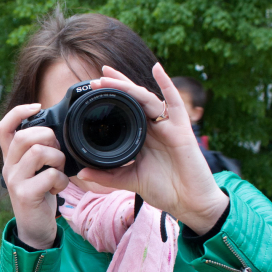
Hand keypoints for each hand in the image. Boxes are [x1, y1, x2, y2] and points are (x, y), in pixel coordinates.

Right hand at [0, 104, 70, 248]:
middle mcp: (8, 167)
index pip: (3, 127)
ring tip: (59, 171)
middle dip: (48, 137)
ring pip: (39, 152)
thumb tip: (56, 131)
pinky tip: (58, 188)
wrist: (35, 229)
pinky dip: (61, 179)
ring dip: (58, 159)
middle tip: (57, 152)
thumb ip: (39, 152)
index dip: (19, 112)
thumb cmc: (40, 196)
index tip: (38, 107)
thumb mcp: (36, 171)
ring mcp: (15, 181)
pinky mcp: (25, 194)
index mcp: (10, 159)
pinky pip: (49, 175)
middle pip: (24, 136)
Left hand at [77, 63, 227, 234]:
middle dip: (117, 86)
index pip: (125, 111)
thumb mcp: (129, 181)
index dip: (112, 100)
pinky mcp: (182, 130)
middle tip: (97, 77)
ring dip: (129, 87)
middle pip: (134, 100)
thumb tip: (82, 173)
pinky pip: (175, 103)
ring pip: (147, 99)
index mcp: (143, 137)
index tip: (92, 91)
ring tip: (110, 77)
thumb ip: (107, 177)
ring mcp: (169, 126)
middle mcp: (155, 128)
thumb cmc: (165, 190)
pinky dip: (167, 84)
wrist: (190, 203)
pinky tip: (157, 69)